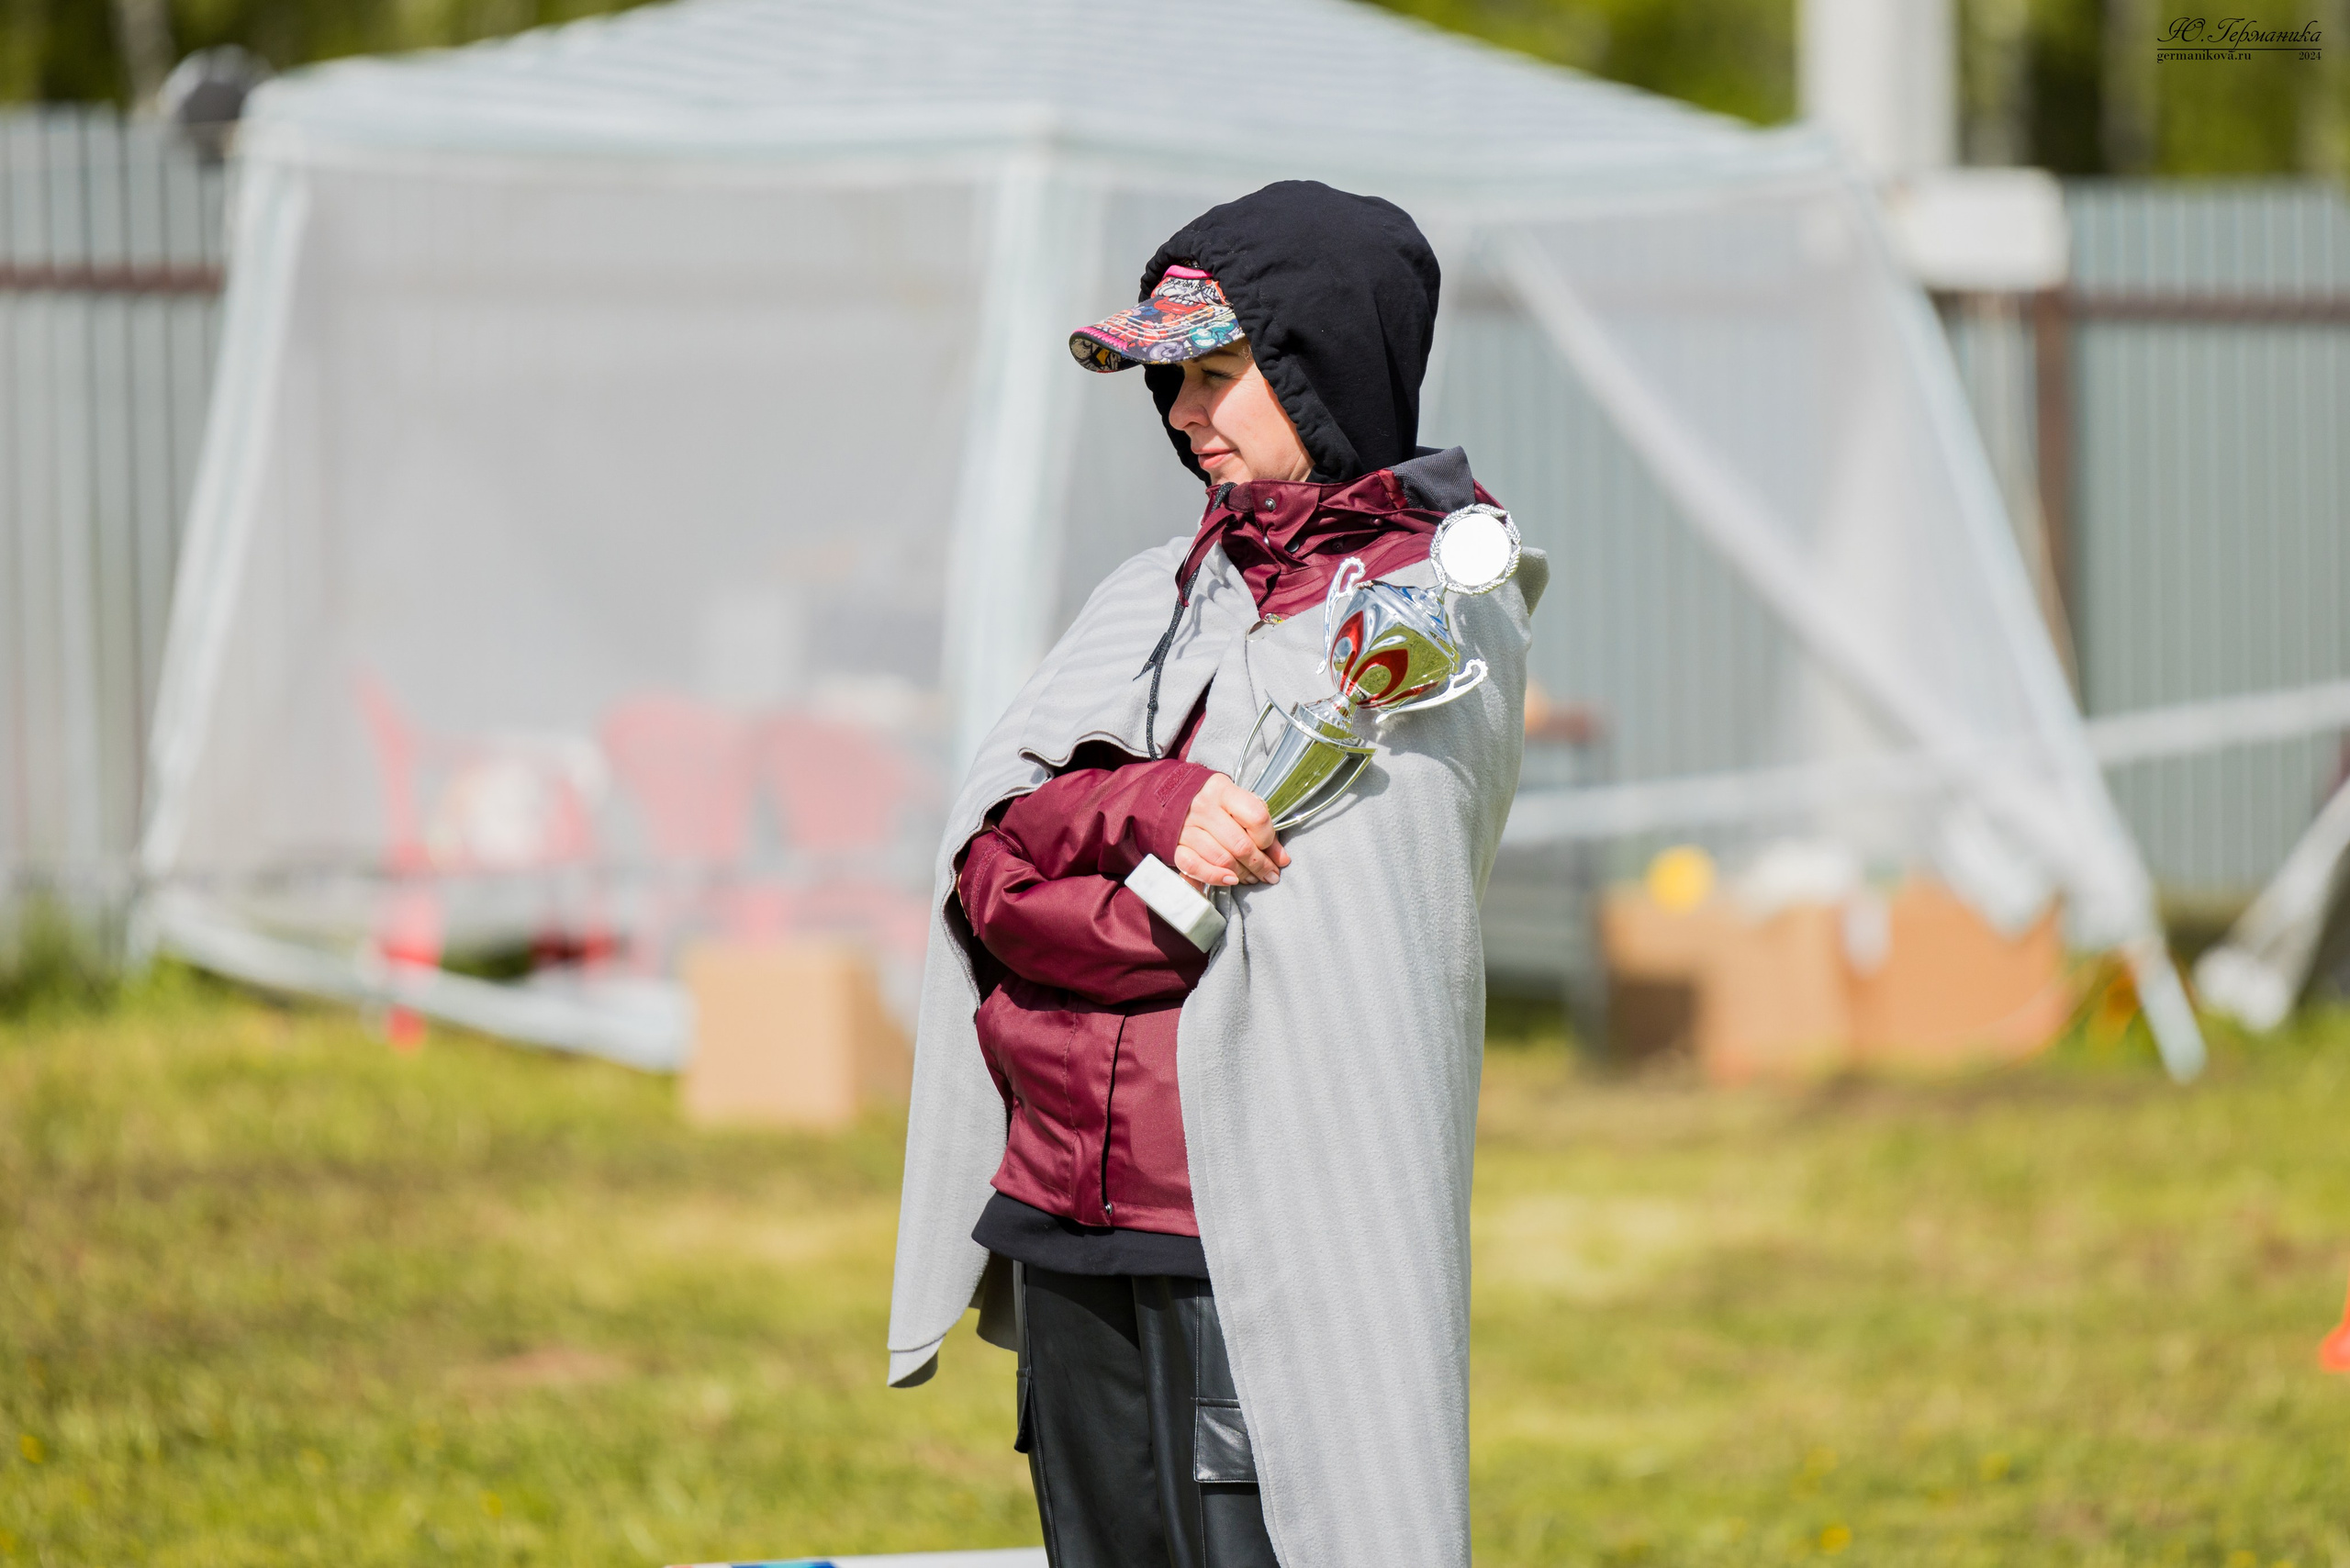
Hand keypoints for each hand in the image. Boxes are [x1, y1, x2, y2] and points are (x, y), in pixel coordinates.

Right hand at [1174, 773, 1289, 888]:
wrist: (1172, 799)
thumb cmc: (1215, 803)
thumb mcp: (1239, 805)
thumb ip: (1262, 828)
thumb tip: (1282, 860)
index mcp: (1223, 791)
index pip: (1256, 817)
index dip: (1268, 838)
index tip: (1268, 845)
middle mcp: (1203, 807)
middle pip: (1240, 844)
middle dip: (1260, 865)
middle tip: (1270, 874)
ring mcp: (1187, 828)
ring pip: (1222, 859)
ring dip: (1242, 874)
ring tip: (1252, 878)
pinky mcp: (1176, 846)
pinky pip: (1196, 867)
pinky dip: (1215, 877)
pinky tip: (1230, 880)